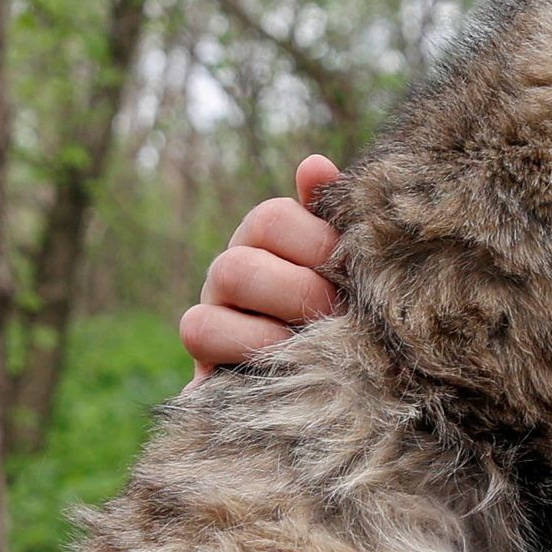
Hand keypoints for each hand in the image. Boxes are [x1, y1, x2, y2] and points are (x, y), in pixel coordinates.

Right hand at [179, 156, 342, 374]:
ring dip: (280, 306)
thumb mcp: (345, 270)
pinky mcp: (202, 349)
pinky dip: (245, 343)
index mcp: (270, 236)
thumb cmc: (339, 316)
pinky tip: (284, 360)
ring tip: (317, 336)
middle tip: (338, 309)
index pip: (275, 216)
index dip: (316, 242)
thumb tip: (313, 165)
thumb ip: (334, 219)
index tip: (352, 272)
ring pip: (227, 274)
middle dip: (303, 281)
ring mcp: (214, 302)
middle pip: (253, 235)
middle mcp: (236, 260)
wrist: (318, 385)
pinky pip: (199, 329)